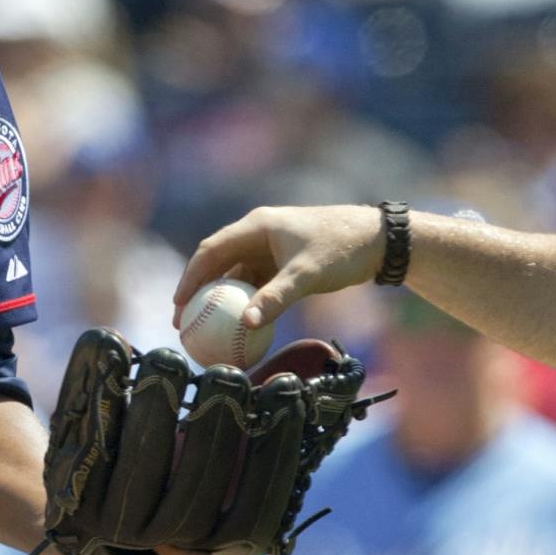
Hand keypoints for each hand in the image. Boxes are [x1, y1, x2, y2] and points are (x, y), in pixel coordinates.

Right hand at [173, 204, 383, 330]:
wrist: (377, 240)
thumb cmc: (341, 249)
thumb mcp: (306, 275)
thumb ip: (275, 298)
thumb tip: (246, 323)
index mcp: (257, 226)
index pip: (211, 250)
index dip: (190, 277)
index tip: (178, 305)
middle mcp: (258, 233)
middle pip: (217, 262)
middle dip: (197, 291)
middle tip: (182, 322)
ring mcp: (270, 248)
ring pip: (235, 275)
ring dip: (219, 299)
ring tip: (204, 328)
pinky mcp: (282, 262)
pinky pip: (255, 284)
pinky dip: (244, 303)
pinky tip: (238, 327)